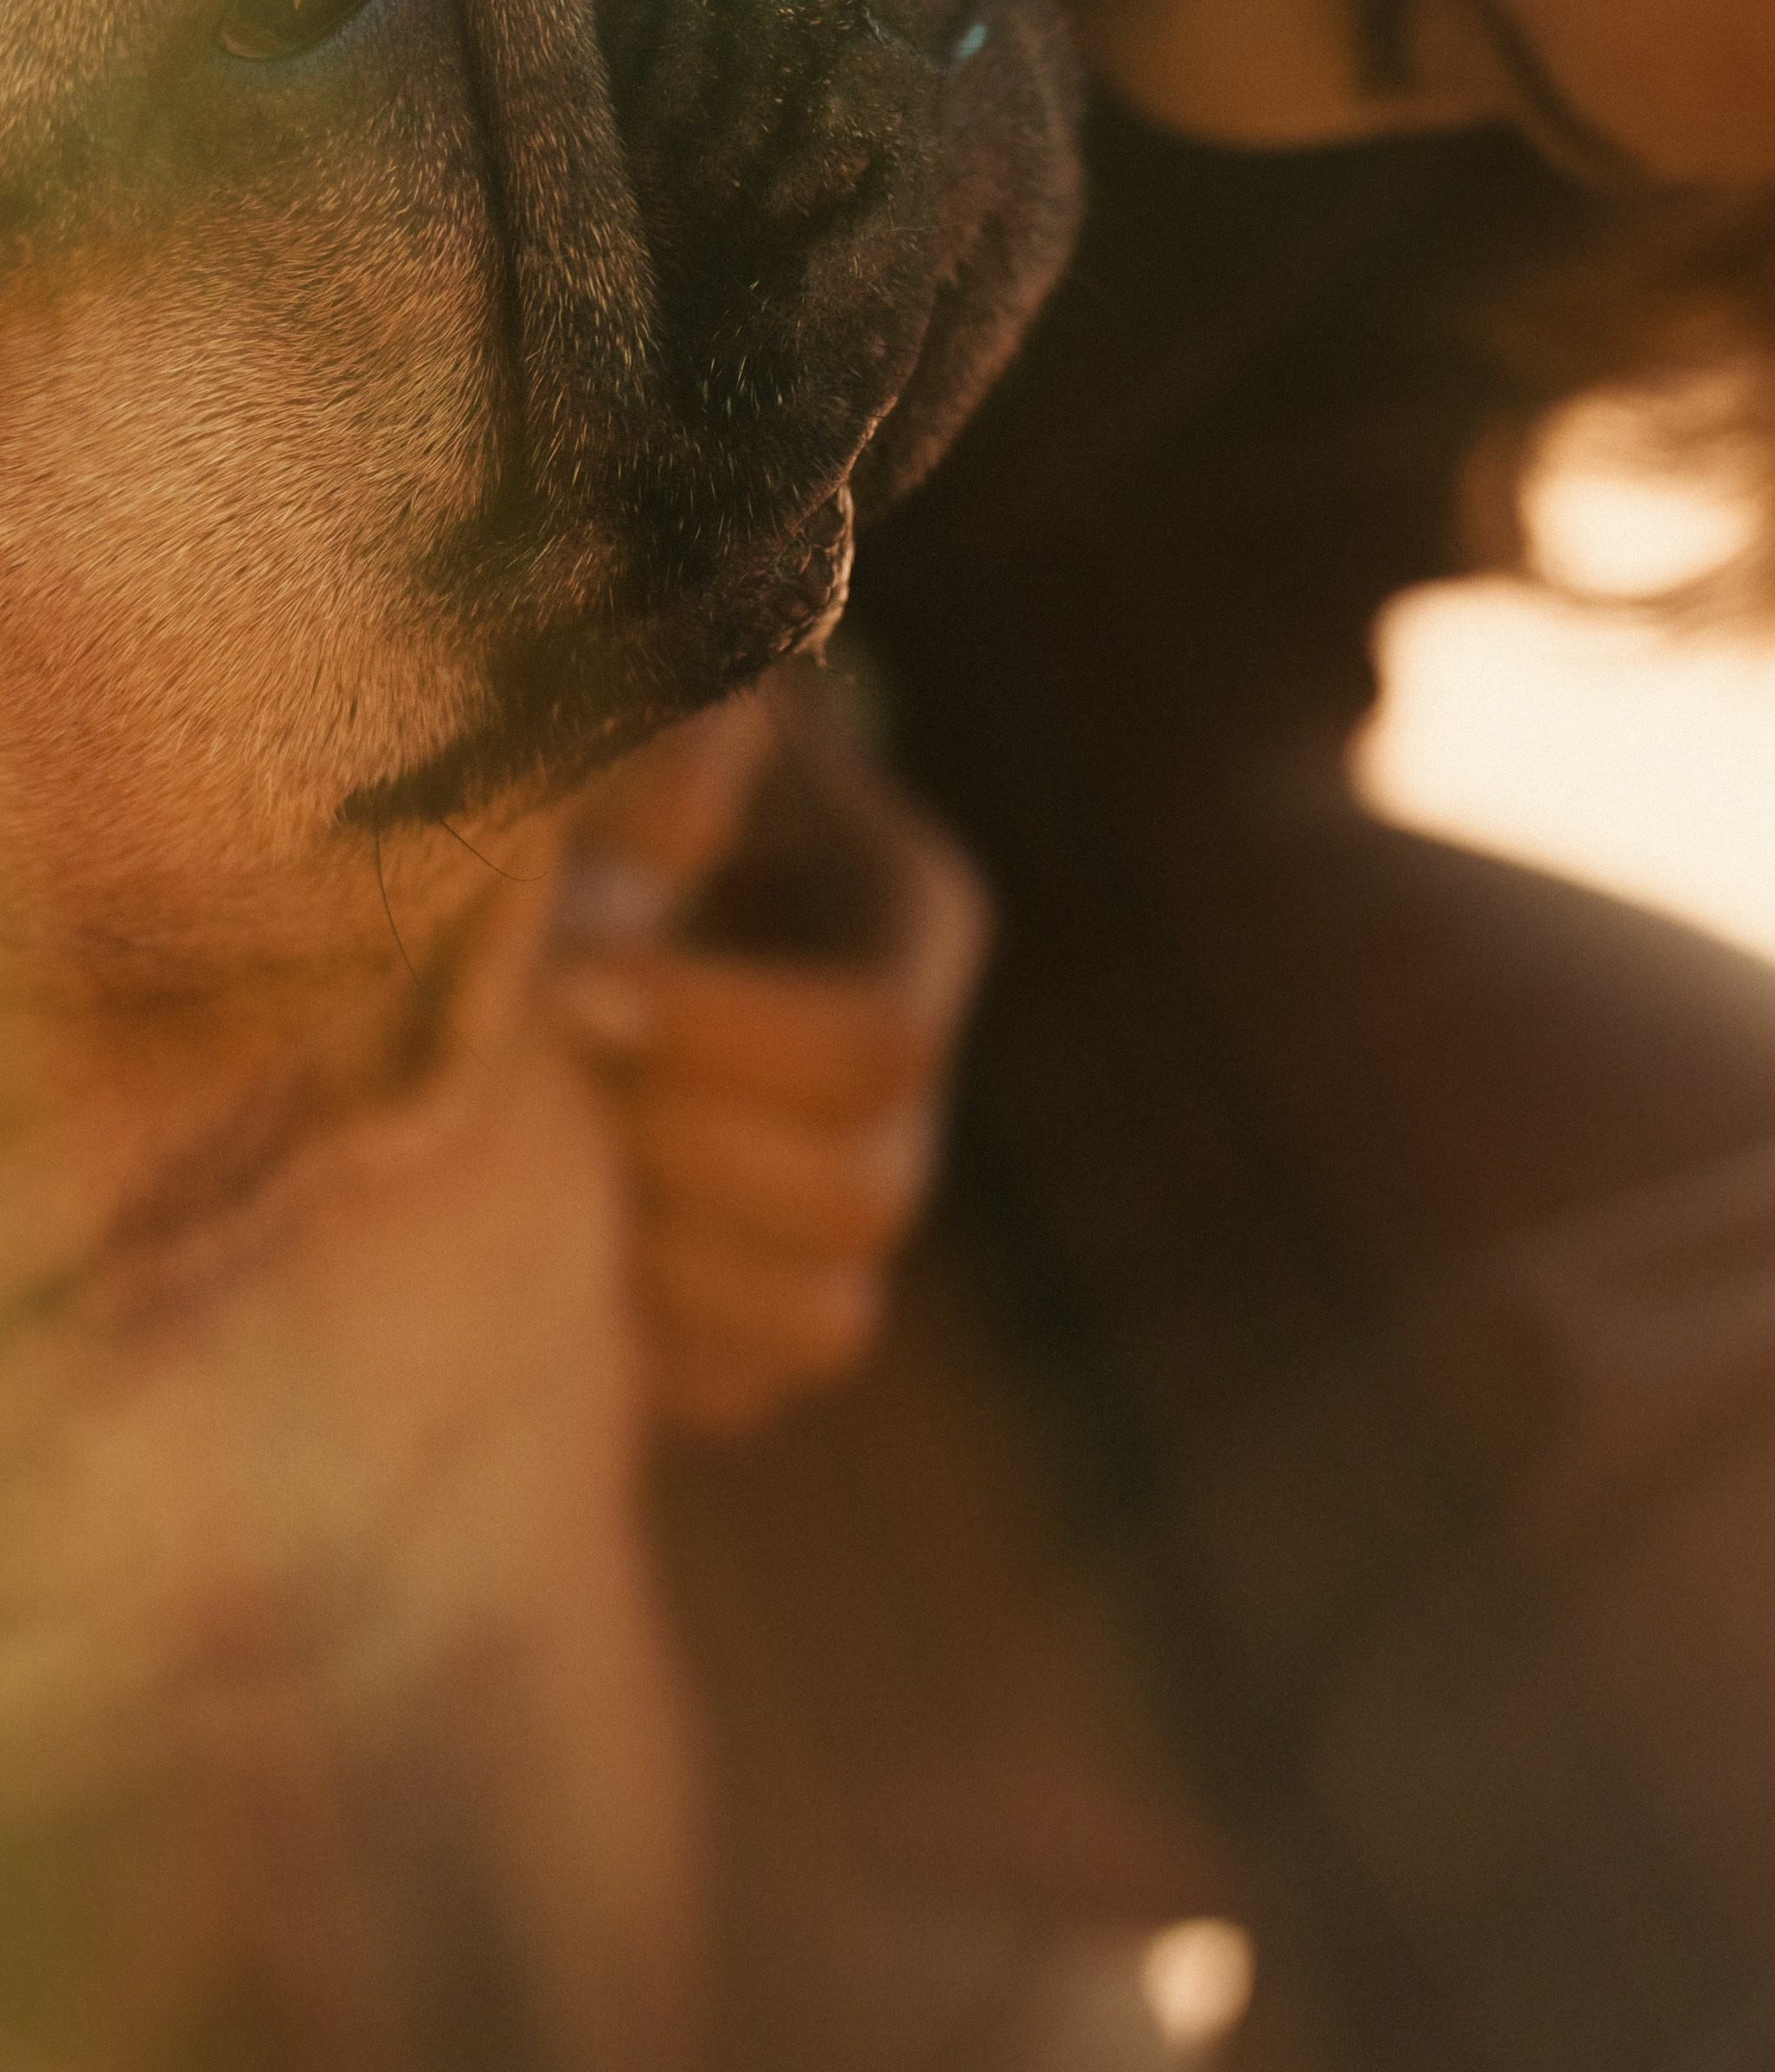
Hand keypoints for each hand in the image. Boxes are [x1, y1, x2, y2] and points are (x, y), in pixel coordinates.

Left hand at [547, 671, 989, 1434]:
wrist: (589, 826)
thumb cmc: (622, 733)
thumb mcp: (652, 685)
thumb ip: (675, 739)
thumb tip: (679, 840)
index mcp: (912, 919)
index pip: (874, 1039)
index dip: (720, 1032)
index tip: (576, 975)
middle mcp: (916, 1078)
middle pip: (866, 1195)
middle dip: (686, 1149)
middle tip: (561, 1070)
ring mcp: (859, 1195)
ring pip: (829, 1318)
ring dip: (670, 1257)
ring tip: (567, 1158)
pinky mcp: (778, 1296)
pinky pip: (755, 1386)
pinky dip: (655, 1341)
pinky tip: (574, 1231)